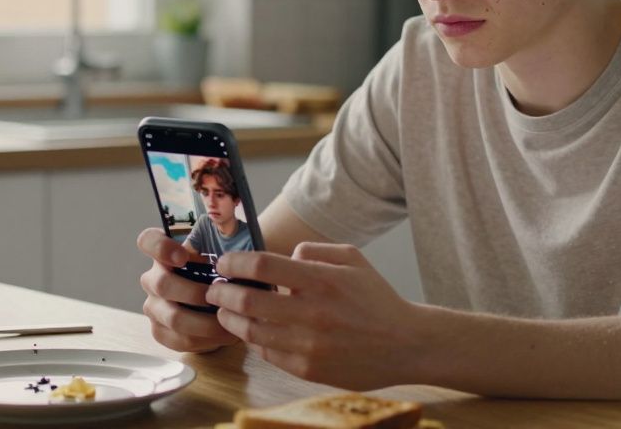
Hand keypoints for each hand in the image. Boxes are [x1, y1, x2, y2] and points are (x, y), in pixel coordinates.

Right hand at [136, 228, 239, 352]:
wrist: (226, 303)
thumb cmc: (226, 273)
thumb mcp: (229, 252)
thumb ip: (230, 240)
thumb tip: (238, 237)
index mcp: (165, 253)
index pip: (148, 241)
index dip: (160, 248)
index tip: (183, 257)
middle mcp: (154, 279)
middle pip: (162, 284)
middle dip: (195, 292)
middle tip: (220, 296)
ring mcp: (154, 306)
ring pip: (172, 317)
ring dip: (205, 321)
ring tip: (230, 320)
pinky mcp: (161, 331)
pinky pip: (178, 339)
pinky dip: (205, 340)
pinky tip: (224, 334)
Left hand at [206, 242, 422, 388]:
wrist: (405, 344)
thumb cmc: (376, 298)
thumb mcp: (352, 259)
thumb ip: (313, 251)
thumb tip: (282, 258)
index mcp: (322, 280)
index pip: (263, 265)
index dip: (235, 262)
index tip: (224, 263)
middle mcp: (312, 313)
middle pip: (248, 299)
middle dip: (222, 292)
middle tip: (214, 289)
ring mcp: (308, 345)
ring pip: (251, 331)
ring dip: (230, 318)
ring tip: (225, 310)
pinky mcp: (306, 369)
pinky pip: (266, 353)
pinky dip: (253, 340)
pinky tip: (252, 331)